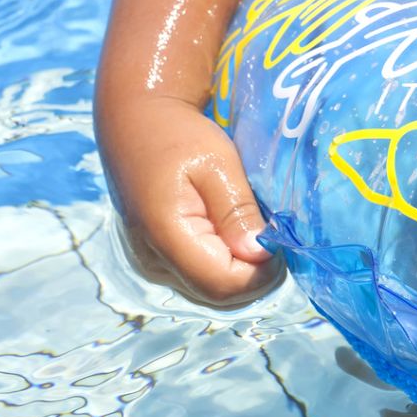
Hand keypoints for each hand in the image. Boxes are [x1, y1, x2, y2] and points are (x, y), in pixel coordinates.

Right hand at [98, 95, 282, 305]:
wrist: (136, 122)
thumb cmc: (178, 135)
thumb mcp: (216, 162)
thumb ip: (237, 210)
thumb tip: (260, 255)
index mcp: (167, 236)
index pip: (224, 284)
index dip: (261, 272)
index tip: (280, 240)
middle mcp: (153, 261)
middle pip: (217, 295)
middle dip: (254, 275)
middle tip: (273, 236)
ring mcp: (151, 263)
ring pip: (208, 290)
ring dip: (240, 272)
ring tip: (254, 231)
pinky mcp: (155, 258)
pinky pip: (197, 276)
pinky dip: (223, 265)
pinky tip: (234, 234)